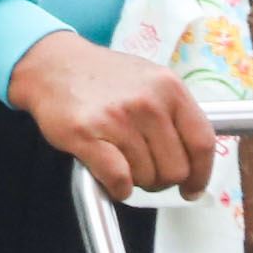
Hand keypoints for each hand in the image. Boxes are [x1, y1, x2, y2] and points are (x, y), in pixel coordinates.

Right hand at [8, 30, 218, 199]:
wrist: (50, 63)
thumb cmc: (102, 77)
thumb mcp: (150, 80)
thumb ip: (175, 112)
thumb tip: (195, 159)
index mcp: (169, 88)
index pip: (202, 143)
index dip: (201, 174)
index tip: (192, 188)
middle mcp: (147, 102)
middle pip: (176, 167)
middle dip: (162, 180)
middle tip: (146, 174)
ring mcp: (115, 118)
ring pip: (146, 176)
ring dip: (136, 182)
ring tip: (121, 164)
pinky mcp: (84, 134)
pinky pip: (118, 178)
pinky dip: (118, 188)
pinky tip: (112, 180)